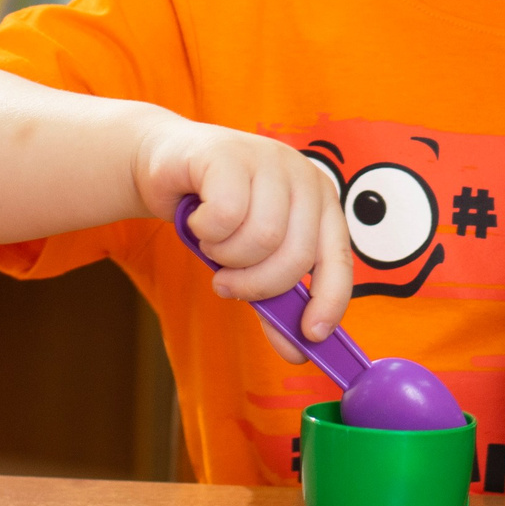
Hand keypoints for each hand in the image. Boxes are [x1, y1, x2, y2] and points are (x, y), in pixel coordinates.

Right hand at [134, 114, 352, 364]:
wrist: (166, 164)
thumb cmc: (215, 214)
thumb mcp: (251, 260)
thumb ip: (276, 301)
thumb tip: (297, 351)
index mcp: (321, 203)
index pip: (338, 258)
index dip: (329, 299)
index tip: (311, 334)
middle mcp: (304, 178)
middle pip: (295, 255)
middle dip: (256, 284)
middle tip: (227, 283)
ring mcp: (270, 160)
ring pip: (261, 238)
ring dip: (226, 256)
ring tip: (213, 241)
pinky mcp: (231, 155)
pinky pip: (226, 215)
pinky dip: (204, 232)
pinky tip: (198, 219)